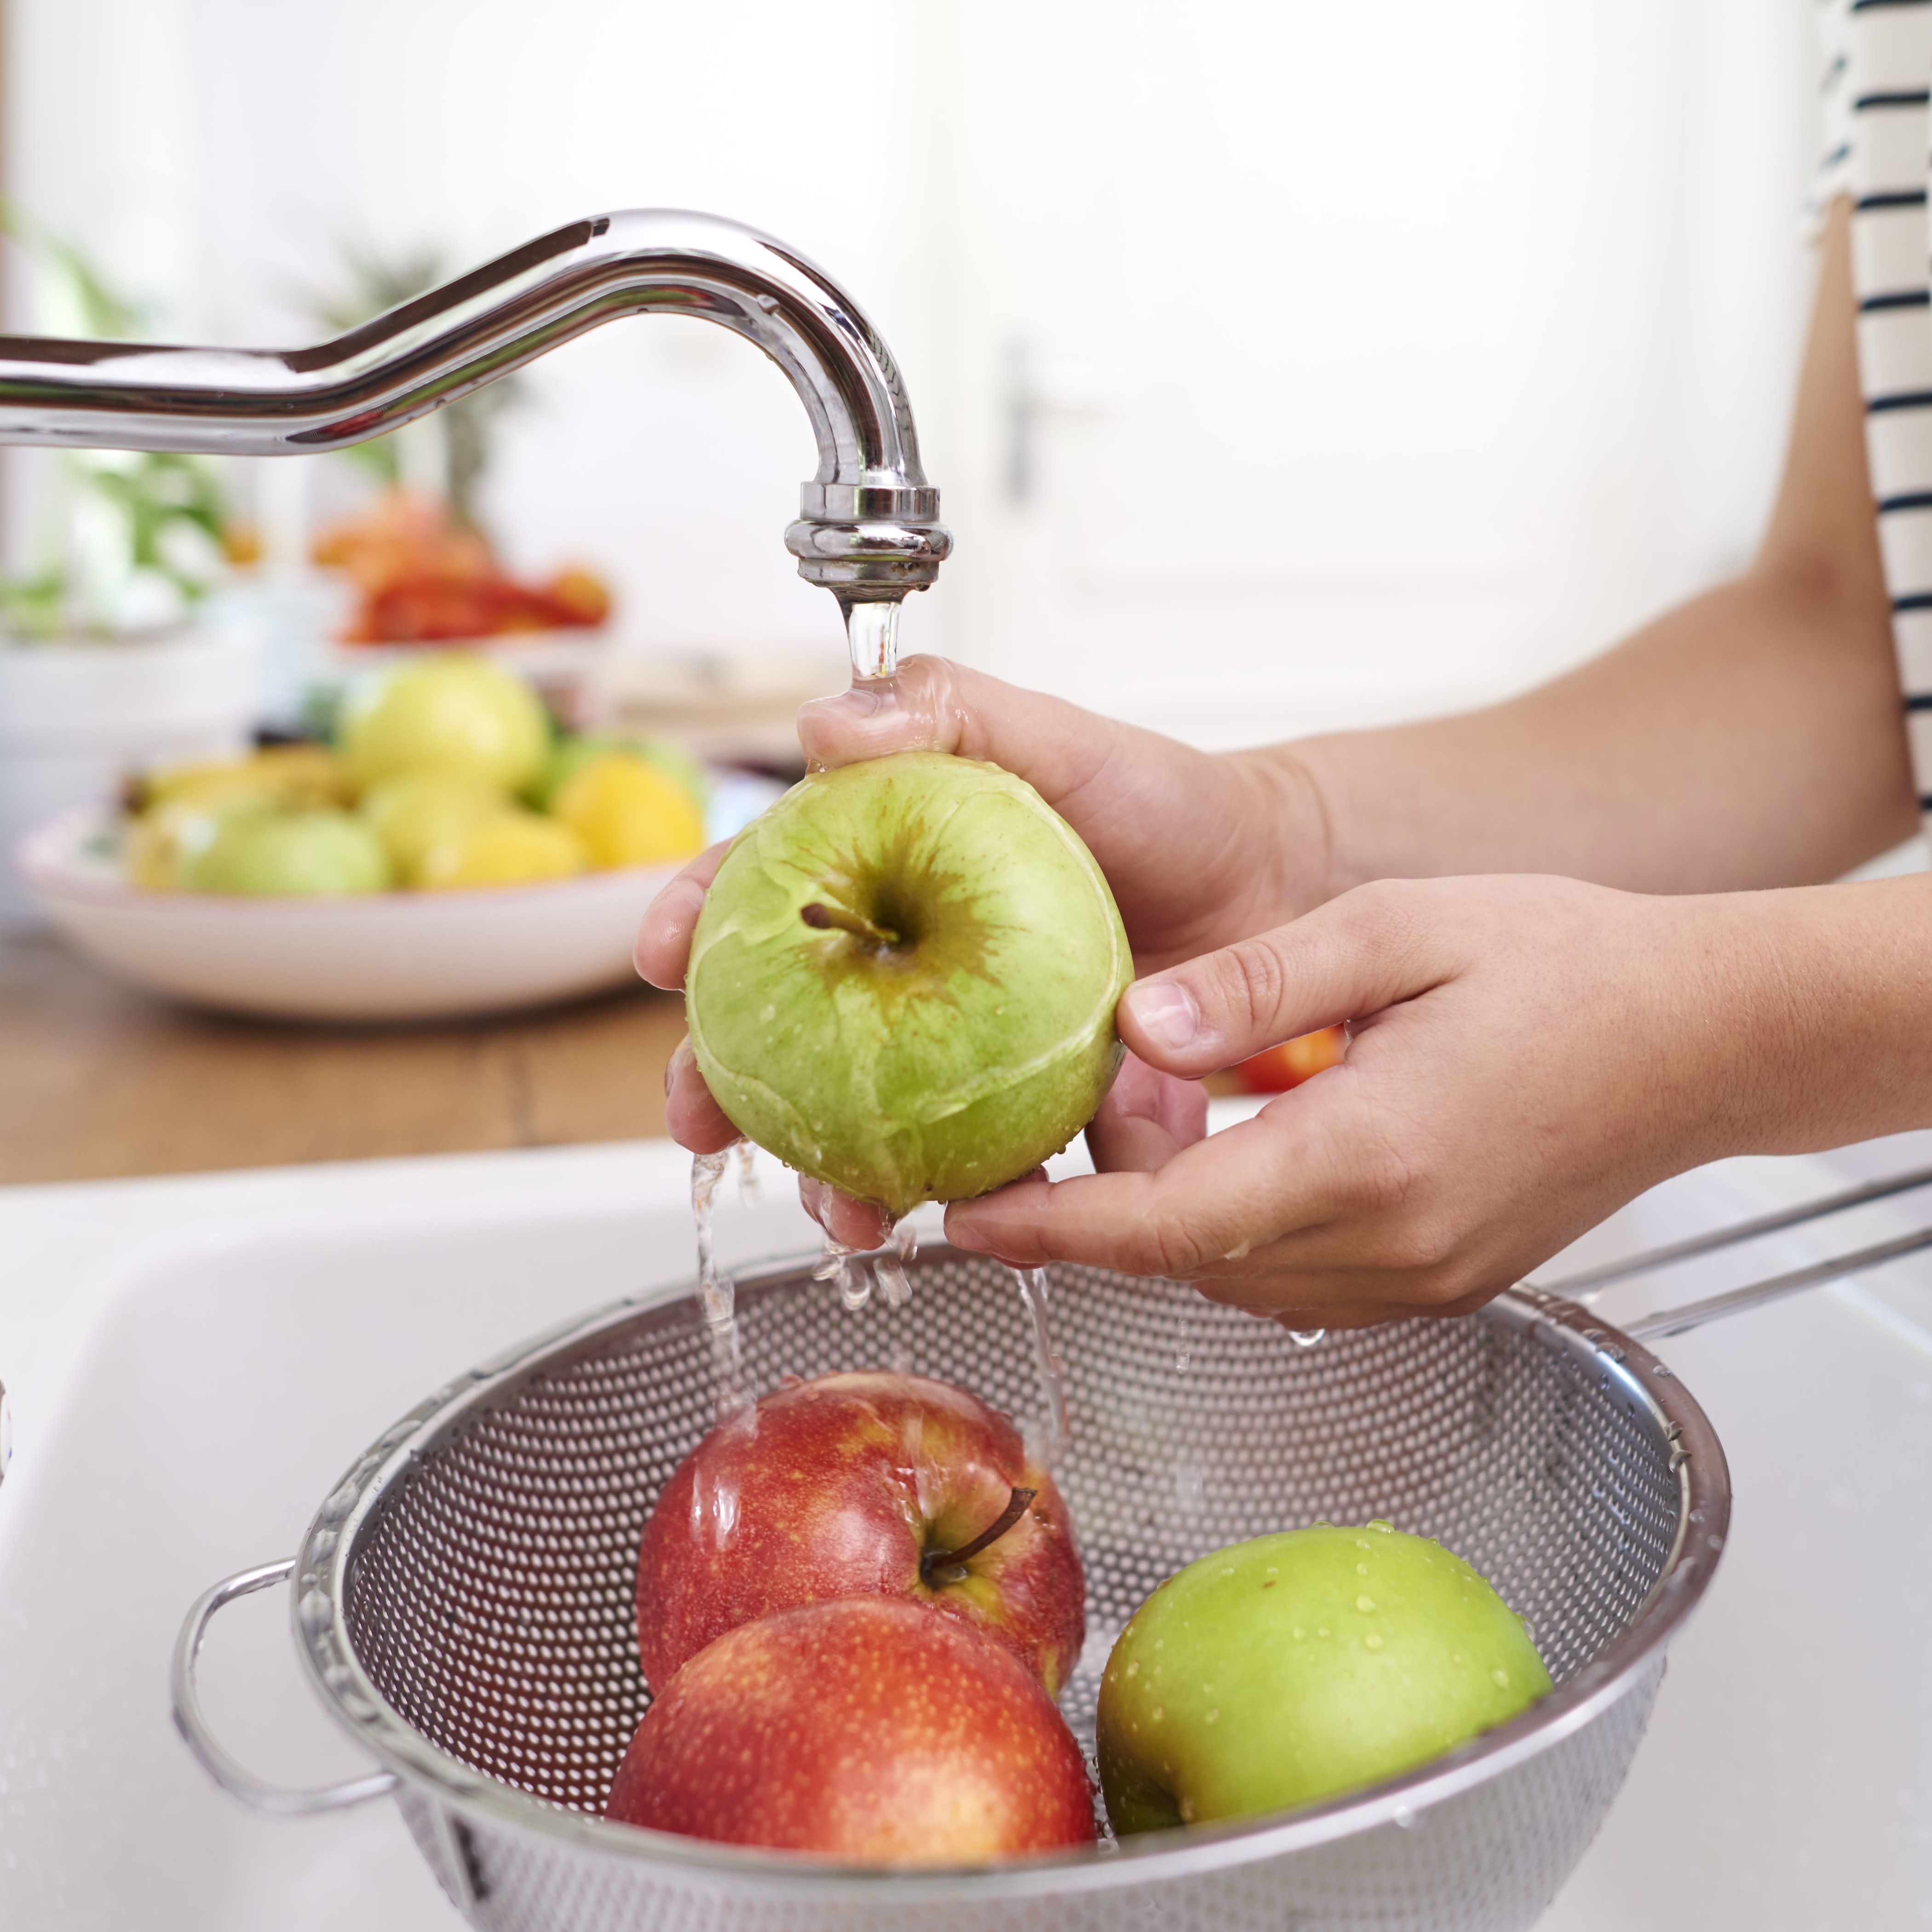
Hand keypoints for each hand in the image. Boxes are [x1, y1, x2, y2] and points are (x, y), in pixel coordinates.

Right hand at [637, 656, 1323, 1243]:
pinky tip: (968, 1222)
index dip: (695, 921)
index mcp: (883, 871)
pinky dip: (977, 1203)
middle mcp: (904, 967)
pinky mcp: (1029, 1109)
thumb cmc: (1159, 800)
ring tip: (841, 1211)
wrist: (1273, 883)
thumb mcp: (1057, 739)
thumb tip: (825, 725)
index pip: (761, 890)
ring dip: (835, 1175)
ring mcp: (959, 1046)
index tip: (658, 956)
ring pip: (866, 1120)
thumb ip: (949, 709)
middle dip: (724, 1087)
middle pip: (783, 1030)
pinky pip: (987, 1166)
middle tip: (699, 1126)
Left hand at [938, 875, 1811, 1324]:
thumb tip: (1135, 1022)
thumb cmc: (1570, 963)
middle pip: (1190, 1261)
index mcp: (1373, 1156)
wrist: (1708, 1036)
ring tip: (1145, 1121)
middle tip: (1059, 1114)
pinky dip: (1242, 1231)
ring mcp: (1423, 1281)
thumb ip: (1258, 981)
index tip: (962, 1216)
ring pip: (1239, 1281)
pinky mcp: (1442, 1285)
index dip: (1052, 1229)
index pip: (1168, 1226)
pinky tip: (1239, 1150)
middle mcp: (1394, 1245)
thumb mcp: (1397, 928)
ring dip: (1174, 1219)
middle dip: (1105, 1204)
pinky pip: (1300, 1282)